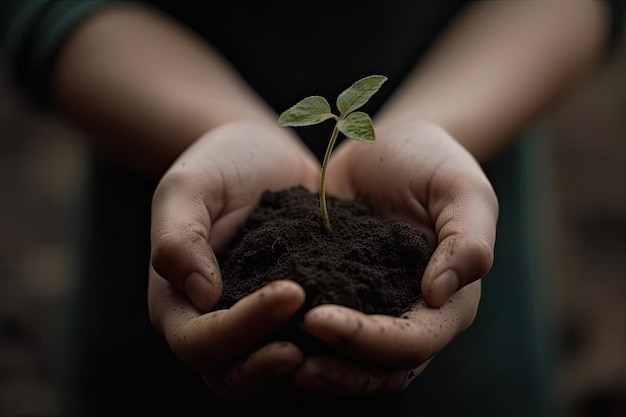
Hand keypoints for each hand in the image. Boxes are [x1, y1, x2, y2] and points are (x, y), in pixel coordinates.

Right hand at [148, 121, 319, 398]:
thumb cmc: (217, 166)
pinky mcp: (292, 319)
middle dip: (271, 365)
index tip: (291, 292)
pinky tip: (363, 327)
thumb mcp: (188, 187)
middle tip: (316, 336)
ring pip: (273, 375)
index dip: (241, 328)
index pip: (201, 341)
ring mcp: (255, 328)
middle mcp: (214, 326)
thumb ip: (178, 237)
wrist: (260, 157)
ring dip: (307, 368)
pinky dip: (330, 350)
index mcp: (177, 303)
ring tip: (344, 342)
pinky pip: (308, 350)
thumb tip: (200, 296)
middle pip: (234, 376)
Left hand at [290, 121, 496, 394]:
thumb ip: (468, 237)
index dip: (368, 339)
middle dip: (337, 371)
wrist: (385, 149)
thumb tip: (440, 293)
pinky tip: (262, 333)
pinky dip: (297, 342)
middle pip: (381, 370)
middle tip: (288, 361)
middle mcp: (412, 319)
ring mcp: (375, 314)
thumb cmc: (431, 162)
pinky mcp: (342, 300)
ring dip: (315, 369)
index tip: (316, 318)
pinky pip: (323, 336)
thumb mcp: (460, 186)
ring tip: (268, 357)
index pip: (413, 341)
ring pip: (350, 365)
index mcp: (449, 303)